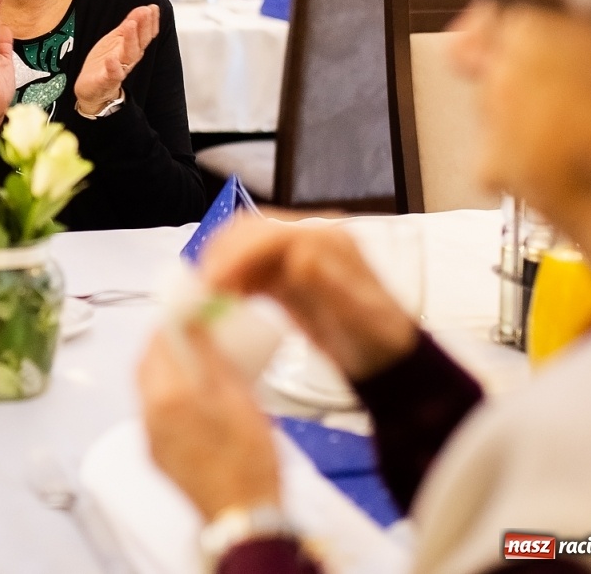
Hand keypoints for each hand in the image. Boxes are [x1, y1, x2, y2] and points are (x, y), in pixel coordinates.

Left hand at [73, 5, 158, 114]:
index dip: (151, 21)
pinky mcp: (106, 80)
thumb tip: (143, 8)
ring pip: (129, 55)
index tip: (153, 8)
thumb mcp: (117, 40)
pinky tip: (112, 58)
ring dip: (131, 40)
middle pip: (140, 43)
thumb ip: (129, 25)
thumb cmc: (105, 64)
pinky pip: (112, 74)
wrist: (92, 90)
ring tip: (130, 25)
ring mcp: (119, 70)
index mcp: (132, 48)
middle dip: (143, 27)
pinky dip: (113, 66)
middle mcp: (128, 59)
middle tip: (145, 12)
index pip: (145, 34)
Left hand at [138, 322, 280, 519]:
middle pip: (146, 365)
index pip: (157, 343)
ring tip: (194, 363)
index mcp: (170, 396)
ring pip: (147, 388)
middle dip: (163, 345)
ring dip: (164, 369)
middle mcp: (150, 414)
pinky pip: (153, 411)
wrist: (242, 516)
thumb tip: (196, 325)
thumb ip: (212, 358)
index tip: (184, 312)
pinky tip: (193, 397)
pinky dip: (167, 395)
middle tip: (189, 334)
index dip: (169, 322)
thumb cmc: (249, 462)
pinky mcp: (155, 453)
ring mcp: (149, 436)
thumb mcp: (239, 398)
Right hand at [200, 220, 418, 380]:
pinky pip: (251, 265)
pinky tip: (224, 298)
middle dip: (222, 255)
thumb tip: (298, 256)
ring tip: (208, 296)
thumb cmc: (376, 342)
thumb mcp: (357, 318)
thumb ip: (328, 285)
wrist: (387, 359)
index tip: (214, 282)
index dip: (237, 254)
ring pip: (246, 244)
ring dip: (223, 265)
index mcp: (329, 241)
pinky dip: (232, 277)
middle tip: (203, 290)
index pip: (270, 234)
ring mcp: (298, 253)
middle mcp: (312, 238)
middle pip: (252, 231)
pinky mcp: (287, 272)